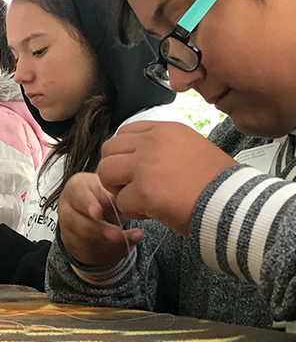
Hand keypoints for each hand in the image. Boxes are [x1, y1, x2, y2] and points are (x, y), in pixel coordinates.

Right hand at [58, 173, 143, 265]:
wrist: (96, 208)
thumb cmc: (103, 196)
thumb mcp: (111, 189)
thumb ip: (118, 195)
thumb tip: (129, 204)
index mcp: (76, 188)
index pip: (77, 195)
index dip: (88, 205)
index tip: (99, 213)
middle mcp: (66, 208)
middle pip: (76, 222)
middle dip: (99, 230)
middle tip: (118, 233)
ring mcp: (67, 228)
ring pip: (82, 241)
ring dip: (107, 244)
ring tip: (129, 239)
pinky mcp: (73, 245)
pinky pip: (88, 254)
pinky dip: (108, 253)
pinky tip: (124, 246)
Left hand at [98, 121, 237, 234]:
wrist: (235, 202)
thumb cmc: (218, 181)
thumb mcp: (191, 146)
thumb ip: (163, 147)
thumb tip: (139, 158)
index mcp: (165, 129)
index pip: (125, 132)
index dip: (124, 153)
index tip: (135, 168)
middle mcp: (152, 142)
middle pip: (109, 149)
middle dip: (115, 170)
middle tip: (131, 186)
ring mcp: (145, 166)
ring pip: (106, 172)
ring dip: (117, 189)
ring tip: (137, 199)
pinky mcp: (143, 191)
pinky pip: (120, 201)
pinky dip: (132, 211)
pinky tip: (151, 212)